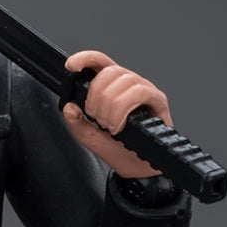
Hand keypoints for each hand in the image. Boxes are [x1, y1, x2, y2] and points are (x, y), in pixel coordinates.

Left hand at [62, 49, 172, 178]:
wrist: (137, 168)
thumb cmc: (118, 150)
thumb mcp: (90, 138)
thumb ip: (76, 123)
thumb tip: (69, 107)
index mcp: (111, 86)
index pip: (99, 61)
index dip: (85, 58)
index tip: (71, 66)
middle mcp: (128, 83)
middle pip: (108, 72)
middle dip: (96, 99)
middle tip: (98, 120)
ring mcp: (144, 89)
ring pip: (123, 81)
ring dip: (110, 108)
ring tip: (110, 126)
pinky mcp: (157, 99)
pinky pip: (139, 92)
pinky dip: (123, 109)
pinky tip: (120, 125)